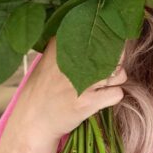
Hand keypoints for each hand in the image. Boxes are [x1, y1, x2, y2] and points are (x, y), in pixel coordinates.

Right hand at [9, 36, 126, 144]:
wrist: (32, 121)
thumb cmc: (43, 90)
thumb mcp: (49, 60)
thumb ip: (67, 45)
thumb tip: (93, 31)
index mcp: (63, 45)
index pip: (99, 33)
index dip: (108, 41)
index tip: (106, 48)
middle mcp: (73, 60)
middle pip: (114, 52)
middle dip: (115, 62)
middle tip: (105, 71)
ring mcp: (81, 81)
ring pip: (120, 73)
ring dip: (116, 80)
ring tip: (101, 86)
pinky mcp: (87, 102)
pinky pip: (117, 93)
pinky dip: (113, 97)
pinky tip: (101, 99)